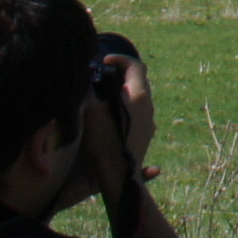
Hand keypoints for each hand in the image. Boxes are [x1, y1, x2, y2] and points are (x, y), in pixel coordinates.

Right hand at [98, 48, 157, 178]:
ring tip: (104, 96)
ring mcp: (150, 121)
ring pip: (140, 98)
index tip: (103, 60)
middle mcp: (149, 106)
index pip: (135, 65)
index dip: (119, 58)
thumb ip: (89, 90)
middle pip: (139, 80)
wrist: (119, 179)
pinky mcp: (146, 135)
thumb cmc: (102, 144)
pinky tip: (111, 117)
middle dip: (122, 74)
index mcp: (138, 96)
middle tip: (104, 74)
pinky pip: (139, 113)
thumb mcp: (90, 113)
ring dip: (124, 92)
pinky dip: (126, 107)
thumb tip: (87, 73)